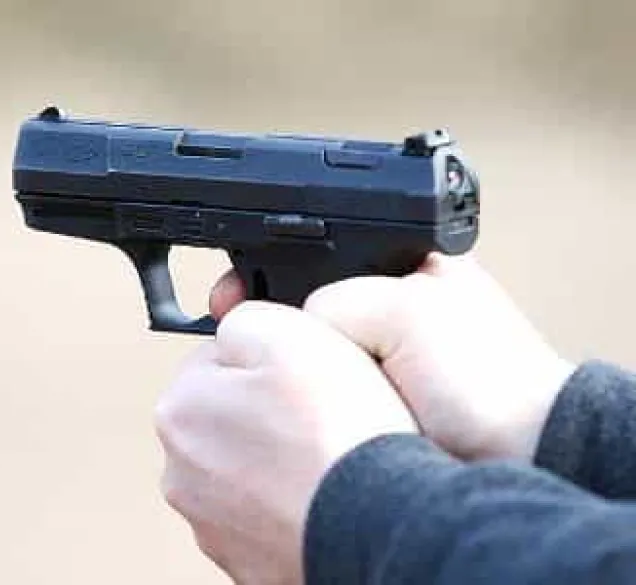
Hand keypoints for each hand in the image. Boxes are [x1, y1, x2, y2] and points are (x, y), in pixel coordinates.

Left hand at [155, 302, 416, 584]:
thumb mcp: (287, 330)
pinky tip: (322, 491)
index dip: (268, 357)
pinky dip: (291, 501)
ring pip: (250, 466)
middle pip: (231, 415)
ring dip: (279, 458)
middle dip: (268, 409)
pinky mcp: (247, 558)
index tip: (300, 371)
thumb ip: (242, 317)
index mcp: (179, 410)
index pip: (218, 359)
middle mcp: (180, 473)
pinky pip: (269, 510)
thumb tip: (234, 328)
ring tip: (325, 454)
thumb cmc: (336, 431)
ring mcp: (212, 522)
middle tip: (317, 412)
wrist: (379, 522)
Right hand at [209, 254, 575, 460]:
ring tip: (253, 372)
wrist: (522, 452)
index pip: (311, 250)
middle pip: (301, 302)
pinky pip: (318, 391)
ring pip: (304, 350)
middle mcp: (383, 309)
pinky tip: (289, 404)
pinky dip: (301, 394)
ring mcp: (376, 357)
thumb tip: (293, 319)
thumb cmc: (487, 376)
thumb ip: (339, 298)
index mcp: (397, 266)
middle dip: (263, 316)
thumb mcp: (406, 309)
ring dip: (279, 360)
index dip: (264, 265)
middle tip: (228, 327)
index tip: (231, 291)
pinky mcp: (371, 401)